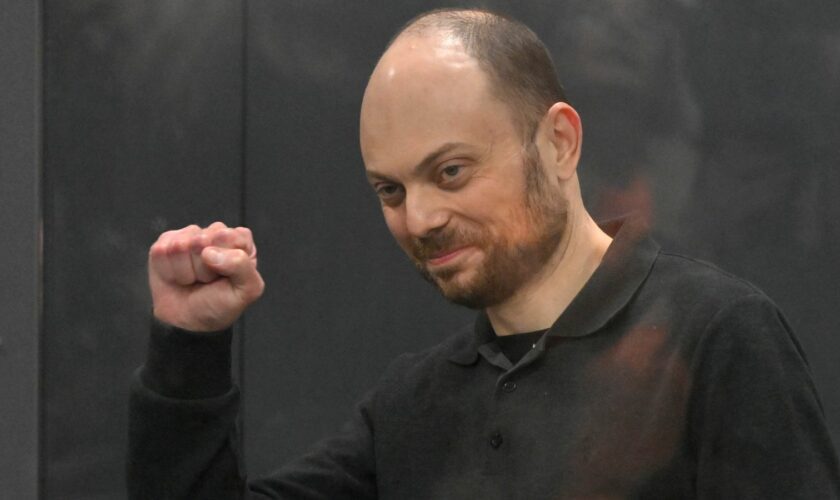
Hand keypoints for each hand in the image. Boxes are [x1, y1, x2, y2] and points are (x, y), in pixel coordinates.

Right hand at [148, 222, 264, 331]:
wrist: (189, 321)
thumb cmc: (220, 303)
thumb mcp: (246, 290)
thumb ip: (242, 265)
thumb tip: (209, 252)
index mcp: (239, 241)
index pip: (232, 235)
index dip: (226, 259)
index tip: (225, 275)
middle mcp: (214, 234)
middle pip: (203, 239)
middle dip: (203, 267)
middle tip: (207, 280)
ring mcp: (188, 236)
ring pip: (180, 245)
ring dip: (186, 271)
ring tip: (193, 280)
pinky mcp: (165, 243)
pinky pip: (161, 251)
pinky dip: (168, 271)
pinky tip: (176, 277)